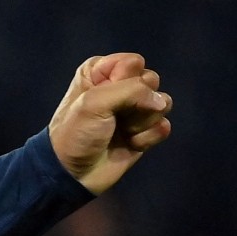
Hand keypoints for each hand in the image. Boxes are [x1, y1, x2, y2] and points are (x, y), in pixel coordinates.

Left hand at [47, 53, 172, 195]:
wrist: (74, 173)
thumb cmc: (76, 134)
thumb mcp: (94, 103)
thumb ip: (131, 90)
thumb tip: (161, 101)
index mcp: (101, 71)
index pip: (134, 62)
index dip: (125, 80)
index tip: (106, 96)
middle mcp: (119, 86)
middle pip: (152, 81)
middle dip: (137, 102)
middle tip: (114, 117)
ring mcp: (134, 110)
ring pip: (162, 103)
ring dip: (142, 122)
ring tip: (121, 131)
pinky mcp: (144, 131)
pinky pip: (163, 126)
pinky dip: (148, 138)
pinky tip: (131, 144)